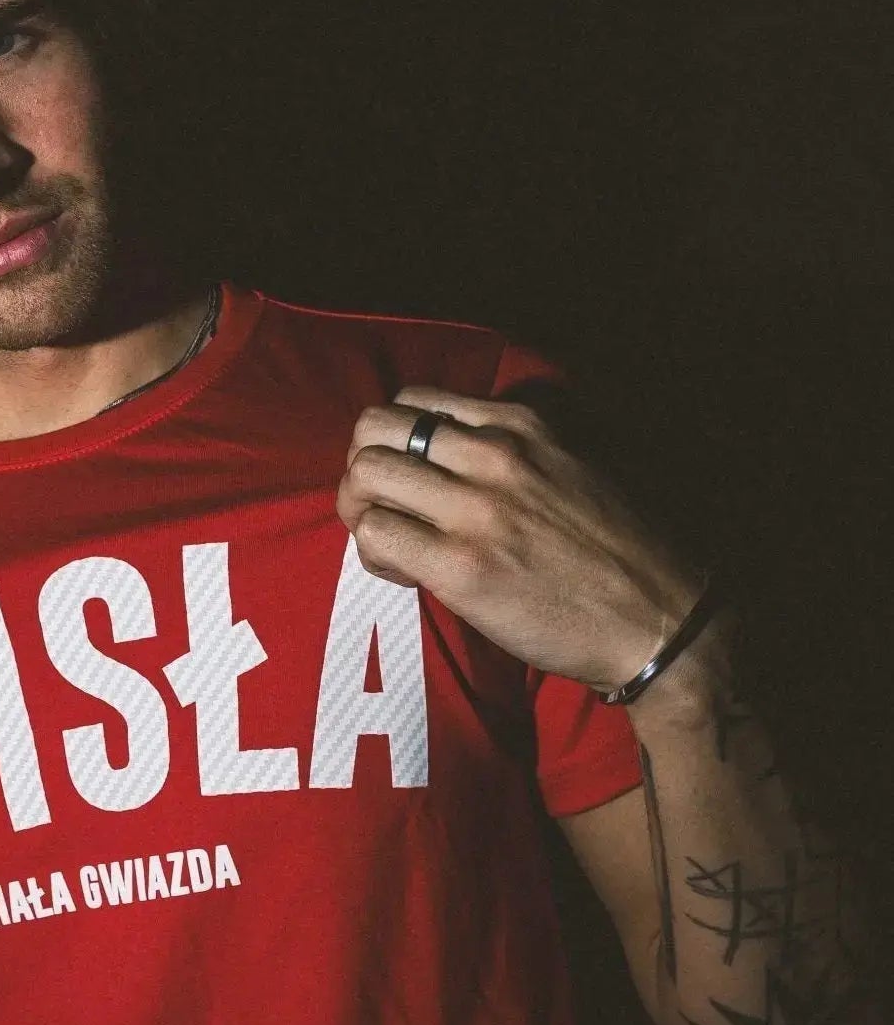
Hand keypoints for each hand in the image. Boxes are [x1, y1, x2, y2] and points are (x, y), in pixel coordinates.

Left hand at [334, 385, 704, 693]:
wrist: (663, 623)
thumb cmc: (621, 550)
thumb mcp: (576, 461)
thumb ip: (519, 443)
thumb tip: (456, 445)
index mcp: (521, 423)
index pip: (414, 401)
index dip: (397, 440)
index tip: (413, 477)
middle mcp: (493, 454)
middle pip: (372, 427)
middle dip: (362, 465)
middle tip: (381, 506)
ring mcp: (475, 509)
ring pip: (363, 476)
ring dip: (361, 509)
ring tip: (391, 541)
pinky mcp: (461, 566)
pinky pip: (376, 535)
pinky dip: (374, 553)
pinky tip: (406, 573)